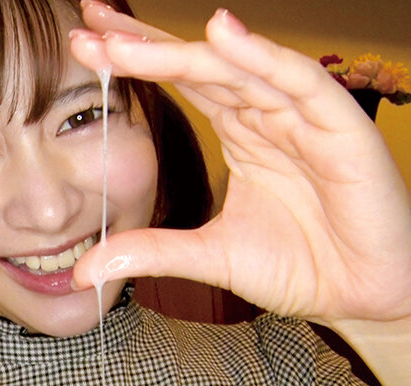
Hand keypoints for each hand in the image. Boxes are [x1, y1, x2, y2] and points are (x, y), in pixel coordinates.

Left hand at [69, 1, 410, 325]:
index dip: (136, 61)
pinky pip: (298, 82)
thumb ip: (151, 252)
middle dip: (141, 44)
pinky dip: (261, 57)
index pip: (181, 83)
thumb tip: (85, 269)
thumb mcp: (210, 256)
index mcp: (241, 132)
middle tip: (88, 25)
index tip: (85, 46)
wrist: (361, 299)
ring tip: (121, 39)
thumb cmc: (300, 267)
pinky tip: (220, 34)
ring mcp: (302, 116)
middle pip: (198, 64)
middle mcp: (267, 114)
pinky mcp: (341, 128)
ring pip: (237, 68)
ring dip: (177, 51)